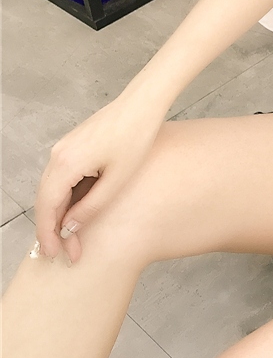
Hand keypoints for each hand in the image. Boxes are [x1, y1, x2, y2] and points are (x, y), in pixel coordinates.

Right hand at [33, 96, 165, 265]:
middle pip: (45, 199)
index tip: (55, 254)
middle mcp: (58, 154)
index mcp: (66, 163)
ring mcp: (64, 148)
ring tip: (70, 237)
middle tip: (65, 253)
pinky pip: (61, 177)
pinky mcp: (73, 145)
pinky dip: (64, 196)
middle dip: (53, 228)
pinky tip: (76, 211)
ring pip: (52, 188)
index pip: (47, 207)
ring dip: (58, 213)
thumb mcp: (118, 179)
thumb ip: (92, 205)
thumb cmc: (136, 137)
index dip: (48, 234)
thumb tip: (70, 226)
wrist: (143, 104)